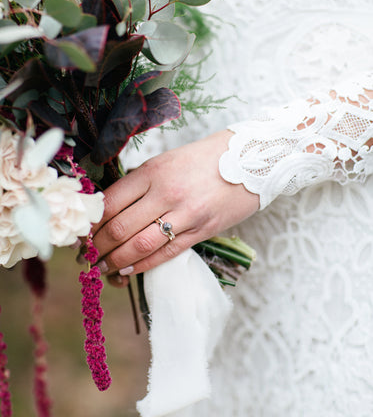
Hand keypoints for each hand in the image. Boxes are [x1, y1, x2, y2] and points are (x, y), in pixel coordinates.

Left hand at [91, 130, 258, 286]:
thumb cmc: (204, 158)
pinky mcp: (202, 231)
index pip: (111, 202)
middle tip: (86, 257)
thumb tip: (109, 209)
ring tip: (102, 269)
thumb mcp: (167, 160)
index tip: (83, 234)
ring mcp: (186, 214)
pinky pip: (166, 254)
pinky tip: (129, 271)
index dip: (92, 223)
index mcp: (153, 171)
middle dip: (98, 247)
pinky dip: (143, 266)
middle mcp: (167, 192)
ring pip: (140, 245)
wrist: (252, 159)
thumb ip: (140, 182)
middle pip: (120, 227)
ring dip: (116, 262)